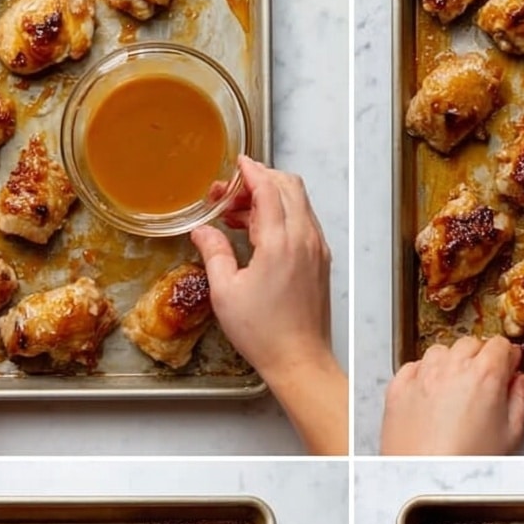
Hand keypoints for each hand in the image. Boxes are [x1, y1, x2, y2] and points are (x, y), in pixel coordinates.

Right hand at [192, 156, 334, 387]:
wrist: (300, 360)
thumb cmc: (264, 332)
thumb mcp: (226, 292)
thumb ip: (214, 252)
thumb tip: (202, 231)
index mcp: (280, 242)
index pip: (269, 188)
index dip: (251, 171)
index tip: (237, 163)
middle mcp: (305, 239)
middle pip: (288, 187)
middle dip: (258, 180)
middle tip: (228, 194)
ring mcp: (317, 250)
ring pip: (298, 204)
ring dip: (270, 198)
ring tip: (237, 215)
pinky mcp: (320, 262)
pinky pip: (303, 224)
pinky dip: (282, 216)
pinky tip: (258, 234)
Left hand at [380, 335, 523, 455]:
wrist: (423, 478)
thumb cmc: (464, 462)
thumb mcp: (509, 433)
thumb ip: (518, 400)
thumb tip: (521, 385)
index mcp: (484, 375)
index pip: (500, 344)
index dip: (507, 356)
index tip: (508, 366)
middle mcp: (451, 369)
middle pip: (470, 344)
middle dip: (480, 357)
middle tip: (484, 380)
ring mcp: (422, 376)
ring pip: (440, 351)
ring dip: (451, 362)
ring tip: (456, 386)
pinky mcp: (399, 387)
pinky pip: (413, 367)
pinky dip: (423, 373)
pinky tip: (432, 392)